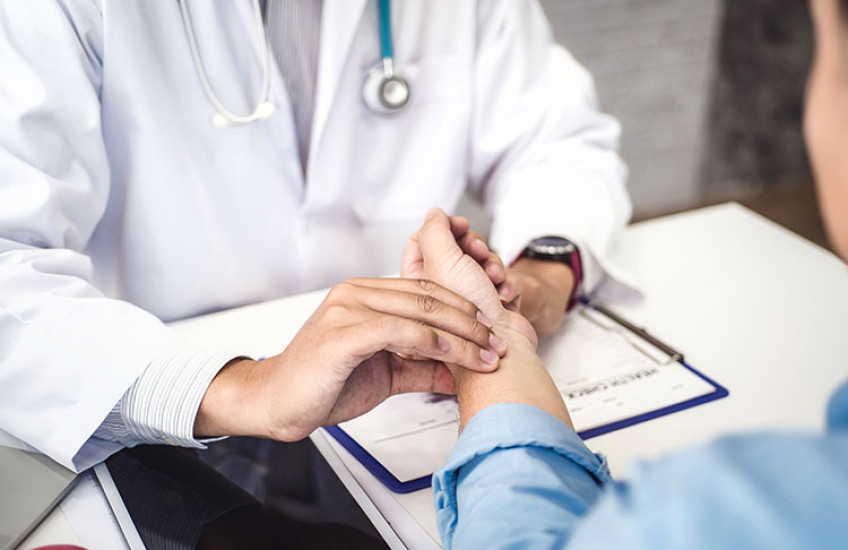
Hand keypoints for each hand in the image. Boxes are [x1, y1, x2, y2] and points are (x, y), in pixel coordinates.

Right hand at [194, 277, 506, 440]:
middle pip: (429, 296)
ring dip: (462, 334)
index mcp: (364, 295)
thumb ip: (419, 367)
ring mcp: (348, 309)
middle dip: (471, 321)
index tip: (491, 331)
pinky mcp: (343, 333)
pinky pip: (402, 330)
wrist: (277, 403)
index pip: (425, 290)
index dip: (463, 308)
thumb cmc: (322, 385)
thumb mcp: (383, 373)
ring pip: (421, 311)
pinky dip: (436, 343)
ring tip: (488, 354)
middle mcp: (356, 294)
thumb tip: (458, 373)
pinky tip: (457, 356)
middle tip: (499, 343)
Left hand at [428, 216, 573, 335]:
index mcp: (417, 283)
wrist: (506, 349)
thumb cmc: (470, 314)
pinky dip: (504, 283)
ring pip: (479, 262)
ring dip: (491, 264)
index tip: (459, 226)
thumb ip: (434, 230)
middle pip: (453, 248)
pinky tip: (504, 294)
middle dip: (471, 246)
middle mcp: (439, 293)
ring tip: (493, 278)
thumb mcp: (442, 260)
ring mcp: (466, 300)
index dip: (442, 229)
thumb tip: (434, 213)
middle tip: (477, 252)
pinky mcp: (490, 307)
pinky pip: (498, 280)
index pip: (421, 242)